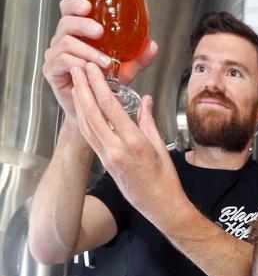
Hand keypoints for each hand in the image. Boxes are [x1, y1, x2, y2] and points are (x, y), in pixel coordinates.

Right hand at [43, 0, 157, 123]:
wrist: (93, 111)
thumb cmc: (103, 86)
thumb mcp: (123, 70)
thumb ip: (137, 58)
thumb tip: (152, 45)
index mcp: (76, 33)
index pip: (68, 10)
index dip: (74, 4)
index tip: (88, 6)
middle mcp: (63, 40)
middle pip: (66, 22)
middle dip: (83, 24)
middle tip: (100, 32)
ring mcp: (54, 54)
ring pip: (65, 42)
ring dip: (87, 50)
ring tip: (105, 62)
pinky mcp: (51, 70)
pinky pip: (62, 60)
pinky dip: (77, 63)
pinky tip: (89, 71)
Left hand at [70, 61, 182, 224]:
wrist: (159, 206)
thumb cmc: (164, 180)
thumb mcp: (160, 147)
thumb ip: (148, 121)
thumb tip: (145, 101)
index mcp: (134, 142)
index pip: (110, 107)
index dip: (99, 85)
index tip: (93, 69)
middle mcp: (116, 149)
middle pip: (92, 113)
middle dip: (83, 88)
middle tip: (77, 69)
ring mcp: (108, 157)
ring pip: (87, 124)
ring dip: (79, 102)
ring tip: (76, 83)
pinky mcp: (104, 163)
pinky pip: (90, 137)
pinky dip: (83, 120)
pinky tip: (81, 109)